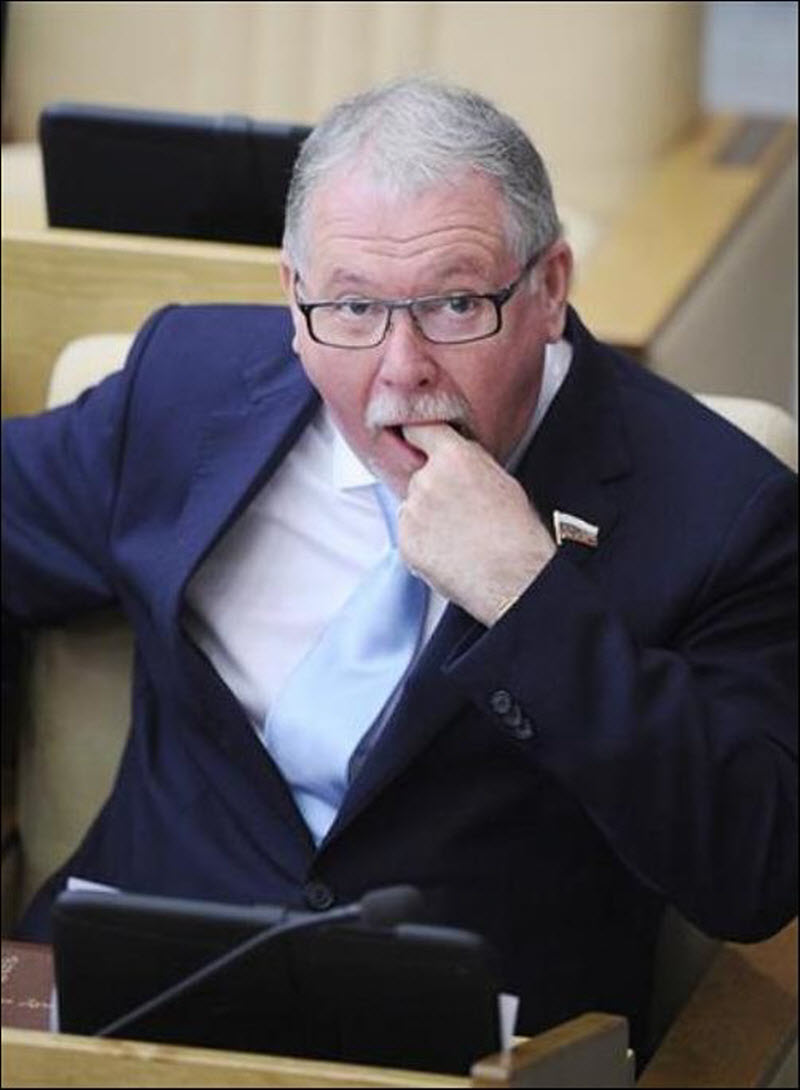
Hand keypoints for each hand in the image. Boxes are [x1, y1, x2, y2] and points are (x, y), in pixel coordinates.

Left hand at [399, 424, 555, 625]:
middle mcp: (426, 479)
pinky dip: (424, 543)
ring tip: (458, 537)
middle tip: (459, 512)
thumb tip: (453, 459)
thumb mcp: (500, 478)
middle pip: (419, 476)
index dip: (419, 437)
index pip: (419, 429)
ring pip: (413, 507)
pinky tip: (449, 552)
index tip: (417, 441)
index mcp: (453, 457)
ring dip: (427, 518)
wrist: (515, 576)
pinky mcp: (405, 542)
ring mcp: (412, 512)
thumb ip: (468, 462)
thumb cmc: (517, 531)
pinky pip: (410, 535)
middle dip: (434, 490)